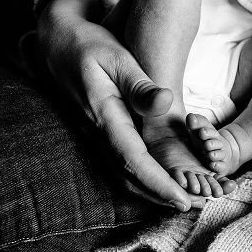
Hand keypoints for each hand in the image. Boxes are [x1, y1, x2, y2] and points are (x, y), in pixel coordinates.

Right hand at [37, 0, 203, 210]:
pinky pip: (120, 166)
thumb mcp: (117, 57)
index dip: (159, 185)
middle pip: (129, 178)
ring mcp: (96, 137)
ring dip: (153, 192)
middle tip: (196, 207)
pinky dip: (143, 179)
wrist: (55, 44)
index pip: (134, 161)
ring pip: (123, 176)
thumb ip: (140, 85)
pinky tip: (162, 183)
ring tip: (184, 201)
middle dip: (161, 197)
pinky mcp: (99, 135)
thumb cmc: (89, 46)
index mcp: (105, 118)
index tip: (183, 201)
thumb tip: (167, 102)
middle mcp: (98, 134)